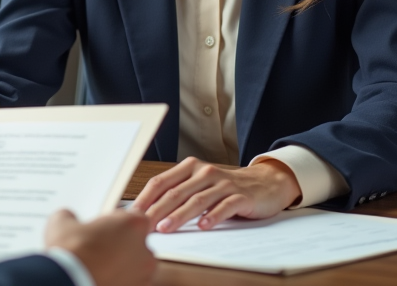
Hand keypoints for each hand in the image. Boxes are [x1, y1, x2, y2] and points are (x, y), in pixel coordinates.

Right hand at [44, 209, 154, 285]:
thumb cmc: (70, 253)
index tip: (107, 228)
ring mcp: (143, 275)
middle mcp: (144, 250)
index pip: (137, 218)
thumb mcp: (62, 221)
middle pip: (139, 244)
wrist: (68, 281)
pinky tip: (102, 279)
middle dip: (123, 246)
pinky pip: (130, 284)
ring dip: (122, 267)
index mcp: (132, 225)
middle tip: (101, 250)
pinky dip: (119, 282)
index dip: (121, 223)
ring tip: (100, 269)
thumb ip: (72, 216)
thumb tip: (69, 218)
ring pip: (137, 268)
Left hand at [131, 157, 300, 231]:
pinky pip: (224, 206)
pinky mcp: (241, 196)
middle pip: (175, 192)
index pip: (161, 182)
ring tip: (166, 228)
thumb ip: (178, 195)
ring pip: (197, 200)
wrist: (265, 183)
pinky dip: (213, 216)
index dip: (145, 199)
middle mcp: (204, 172)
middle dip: (156, 211)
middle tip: (143, 227)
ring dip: (179, 215)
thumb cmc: (226, 188)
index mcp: (189, 168)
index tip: (131, 215)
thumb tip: (147, 213)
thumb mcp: (200, 186)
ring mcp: (223, 183)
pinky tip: (203, 226)